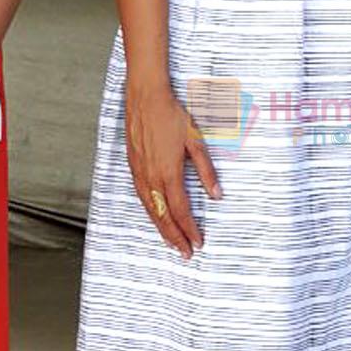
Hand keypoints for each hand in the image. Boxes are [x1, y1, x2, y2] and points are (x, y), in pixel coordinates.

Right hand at [124, 80, 222, 258]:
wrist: (145, 97)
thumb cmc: (171, 115)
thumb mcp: (196, 140)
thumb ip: (206, 170)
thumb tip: (217, 194)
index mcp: (169, 172)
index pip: (181, 210)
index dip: (190, 229)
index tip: (198, 243)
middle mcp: (152, 177)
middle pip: (163, 216)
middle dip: (175, 237)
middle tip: (185, 253)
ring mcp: (140, 173)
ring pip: (150, 209)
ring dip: (161, 228)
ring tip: (171, 243)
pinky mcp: (133, 167)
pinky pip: (142, 197)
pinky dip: (149, 213)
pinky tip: (155, 217)